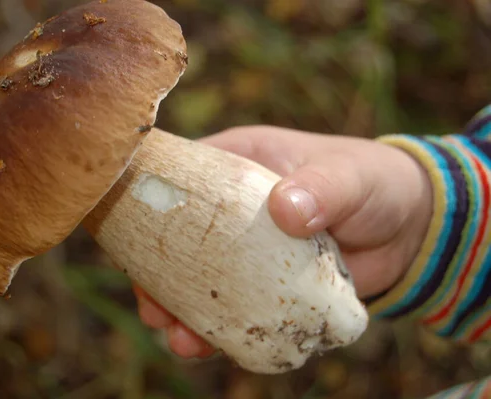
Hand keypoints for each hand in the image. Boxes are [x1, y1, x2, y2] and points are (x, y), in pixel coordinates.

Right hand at [133, 126, 432, 358]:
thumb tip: (285, 210)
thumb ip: (321, 187)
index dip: (150, 207)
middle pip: (178, 239)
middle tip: (152, 305)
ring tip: (178, 338)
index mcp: (237, 165)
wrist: (407, 227)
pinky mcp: (264, 285)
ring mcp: (245, 251)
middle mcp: (231, 210)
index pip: (180, 179)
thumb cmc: (371, 181)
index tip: (132, 240)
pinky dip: (219, 328)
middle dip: (158, 273)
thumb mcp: (348, 176)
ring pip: (200, 279)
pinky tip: (209, 348)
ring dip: (183, 310)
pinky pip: (232, 307)